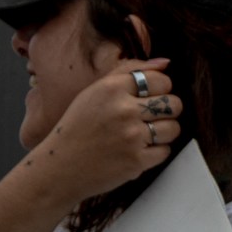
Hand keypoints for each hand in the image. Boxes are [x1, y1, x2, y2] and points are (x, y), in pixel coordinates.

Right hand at [28, 61, 179, 211]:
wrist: (58, 168)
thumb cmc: (78, 127)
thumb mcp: (96, 91)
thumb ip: (130, 72)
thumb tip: (166, 63)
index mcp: (112, 88)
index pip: (162, 80)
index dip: (160, 89)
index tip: (148, 98)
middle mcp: (124, 110)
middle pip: (174, 104)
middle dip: (166, 111)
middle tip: (148, 118)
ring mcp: (131, 136)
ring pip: (174, 128)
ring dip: (163, 133)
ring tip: (143, 135)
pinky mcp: (136, 160)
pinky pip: (165, 151)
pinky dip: (155, 153)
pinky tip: (136, 150)